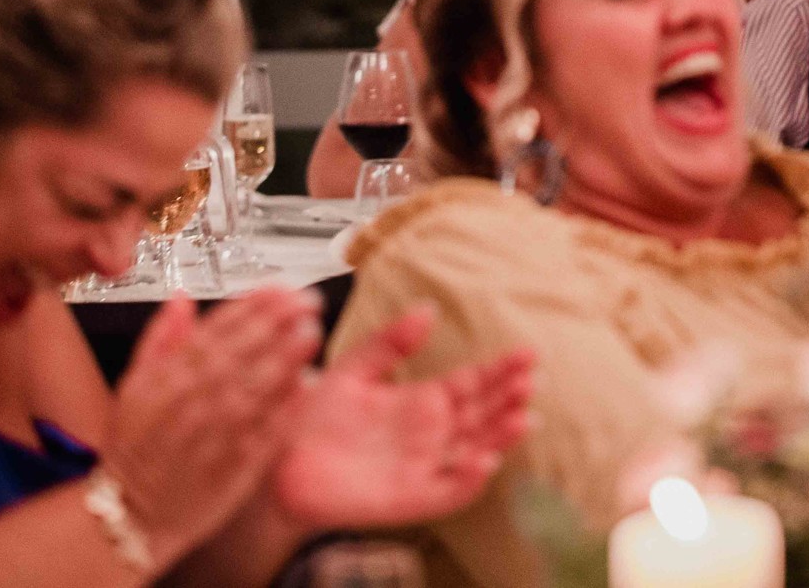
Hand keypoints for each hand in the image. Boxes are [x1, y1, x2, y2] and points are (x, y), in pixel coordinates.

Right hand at [107, 288, 323, 567]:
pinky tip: (308, 386)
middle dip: (273, 324)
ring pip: (251, 392)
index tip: (278, 287)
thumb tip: (181, 298)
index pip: (211, 332)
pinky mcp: (233, 471)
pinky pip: (263, 436)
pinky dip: (286, 410)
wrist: (129, 516)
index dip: (248, 307)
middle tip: (306, 301)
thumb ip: (159, 340)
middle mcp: (187, 406)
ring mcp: (212, 439)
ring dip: (284, 360)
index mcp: (164, 382)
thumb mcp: (132, 388)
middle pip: (236, 356)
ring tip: (310, 332)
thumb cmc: (135, 449)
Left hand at [274, 307, 534, 529]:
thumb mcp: (353, 369)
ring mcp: (423, 467)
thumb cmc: (313, 419)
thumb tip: (428, 309)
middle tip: (531, 381)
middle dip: (509, 399)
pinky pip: (447, 491)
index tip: (528, 353)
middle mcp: (429, 435)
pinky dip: (469, 479)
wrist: (277, 464)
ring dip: (500, 436)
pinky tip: (484, 459)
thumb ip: (391, 342)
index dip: (500, 370)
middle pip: (482, 416)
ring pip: (474, 452)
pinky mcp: (409, 498)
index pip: (472, 384)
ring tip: (523, 417)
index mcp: (421, 402)